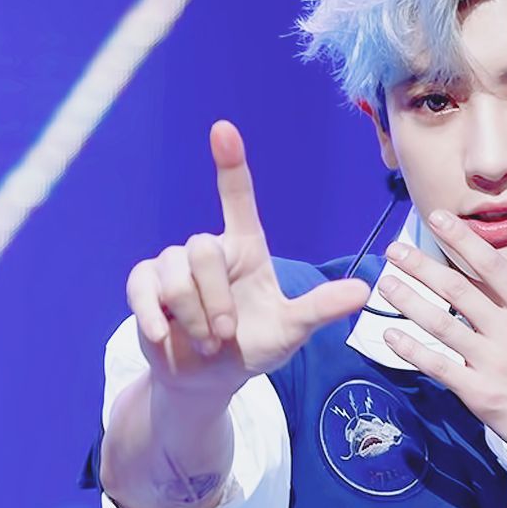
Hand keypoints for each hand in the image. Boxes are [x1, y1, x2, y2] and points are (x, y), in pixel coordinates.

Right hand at [125, 121, 369, 396]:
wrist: (210, 378)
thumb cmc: (253, 346)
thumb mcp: (291, 330)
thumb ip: (320, 308)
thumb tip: (363, 290)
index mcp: (245, 249)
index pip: (236, 198)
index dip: (230, 165)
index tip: (224, 130)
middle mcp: (208, 250)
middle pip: (202, 249)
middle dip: (215, 298)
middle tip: (225, 334)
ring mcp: (173, 266)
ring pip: (176, 274)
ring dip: (194, 315)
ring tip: (207, 343)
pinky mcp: (145, 287)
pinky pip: (143, 289)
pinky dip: (153, 313)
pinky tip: (162, 333)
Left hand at [376, 213, 506, 477]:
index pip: (492, 265)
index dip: (461, 239)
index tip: (437, 219)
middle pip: (457, 289)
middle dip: (421, 266)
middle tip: (394, 250)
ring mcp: (493, 364)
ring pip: (441, 325)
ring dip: (409, 301)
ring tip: (385, 283)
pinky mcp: (481, 395)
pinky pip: (438, 367)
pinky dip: (411, 350)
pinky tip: (390, 335)